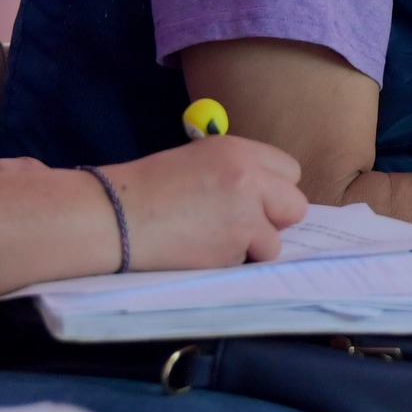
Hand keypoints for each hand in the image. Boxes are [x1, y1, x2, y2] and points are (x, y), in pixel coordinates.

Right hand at [100, 136, 309, 270]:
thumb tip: (269, 196)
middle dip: (276, 218)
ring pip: (274, 242)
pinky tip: (201, 249)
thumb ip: (239, 172)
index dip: (274, 187)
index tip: (258, 198)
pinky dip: (230, 261)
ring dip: (251, 245)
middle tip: (247, 223)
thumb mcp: (199, 159)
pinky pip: (247, 261)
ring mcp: (245, 218)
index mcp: (239, 151)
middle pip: (296, 205)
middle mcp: (250, 180)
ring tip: (214, 238)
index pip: (290, 170)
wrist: (116, 216)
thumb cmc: (149, 186)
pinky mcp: (233, 251)